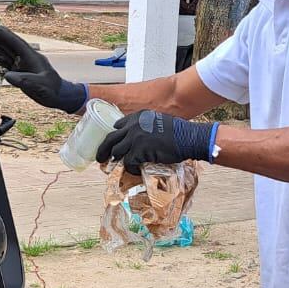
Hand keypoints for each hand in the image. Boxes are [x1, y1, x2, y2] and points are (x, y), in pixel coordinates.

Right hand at [0, 25, 86, 113]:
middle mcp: (25, 58)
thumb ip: (25, 80)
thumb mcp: (41, 85)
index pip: (17, 44)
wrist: (57, 96)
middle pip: (8, 45)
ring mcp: (21, 64)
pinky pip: (4, 62)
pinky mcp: (18, 71)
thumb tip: (8, 76)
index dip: (7, 36)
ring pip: (5, 52)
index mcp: (32, 57)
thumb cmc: (52, 89)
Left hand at [96, 109, 215, 172]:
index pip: (118, 126)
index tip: (112, 144)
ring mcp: (135, 137)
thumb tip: (138, 140)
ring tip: (118, 167)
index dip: (114, 137)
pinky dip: (130, 169)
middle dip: (103, 149)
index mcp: (138, 116)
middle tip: (100, 158)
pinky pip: (128, 163)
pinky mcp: (139, 150)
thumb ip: (145, 127)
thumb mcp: (158, 122)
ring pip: (117, 152)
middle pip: (110, 138)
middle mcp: (133, 125)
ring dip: (117, 161)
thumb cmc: (178, 132)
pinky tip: (136, 170)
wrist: (188, 137)